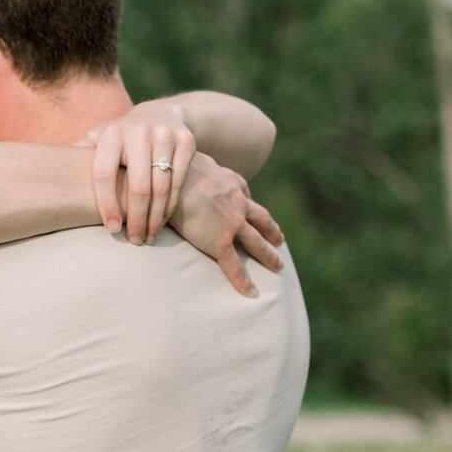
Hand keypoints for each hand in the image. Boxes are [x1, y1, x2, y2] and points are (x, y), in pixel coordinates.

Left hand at [80, 100, 196, 246]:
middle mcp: (138, 131)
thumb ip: (78, 158)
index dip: (107, 205)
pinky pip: (178, 183)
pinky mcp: (186, 142)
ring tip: (148, 238)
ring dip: (155, 219)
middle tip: (134, 241)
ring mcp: (165, 135)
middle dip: (135, 219)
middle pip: (137, 187)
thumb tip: (45, 176)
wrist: (162, 114)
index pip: (105, 175)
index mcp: (111, 134)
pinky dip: (170, 207)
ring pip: (161, 188)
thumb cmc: (120, 138)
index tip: (112, 229)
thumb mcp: (98, 140)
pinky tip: (162, 222)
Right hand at [166, 156, 286, 296]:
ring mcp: (232, 225)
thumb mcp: (192, 159)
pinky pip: (234, 267)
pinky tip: (252, 293)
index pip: (245, 194)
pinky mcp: (220, 243)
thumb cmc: (174, 168)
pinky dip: (244, 282)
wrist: (172, 180)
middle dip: (272, 231)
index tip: (250, 207)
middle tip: (279, 240)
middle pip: (262, 220)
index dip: (248, 201)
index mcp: (231, 183)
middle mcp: (238, 204)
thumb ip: (195, 165)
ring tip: (278, 266)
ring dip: (269, 255)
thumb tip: (184, 163)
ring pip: (257, 243)